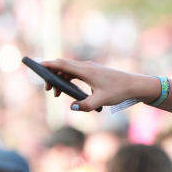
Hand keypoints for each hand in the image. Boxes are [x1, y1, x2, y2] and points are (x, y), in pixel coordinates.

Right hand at [38, 58, 153, 111]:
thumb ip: (85, 105)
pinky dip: (69, 79)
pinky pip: (76, 72)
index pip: (62, 64)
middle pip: (63, 66)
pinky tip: (69, 89)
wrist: (134, 85)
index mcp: (86, 71)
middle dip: (51, 75)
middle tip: (47, 90)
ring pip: (70, 70)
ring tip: (55, 93)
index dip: (48, 65)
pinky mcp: (95, 72)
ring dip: (60, 79)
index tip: (37, 66)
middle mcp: (87, 67)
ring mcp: (91, 68)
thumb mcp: (101, 101)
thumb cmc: (119, 91)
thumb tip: (72, 107)